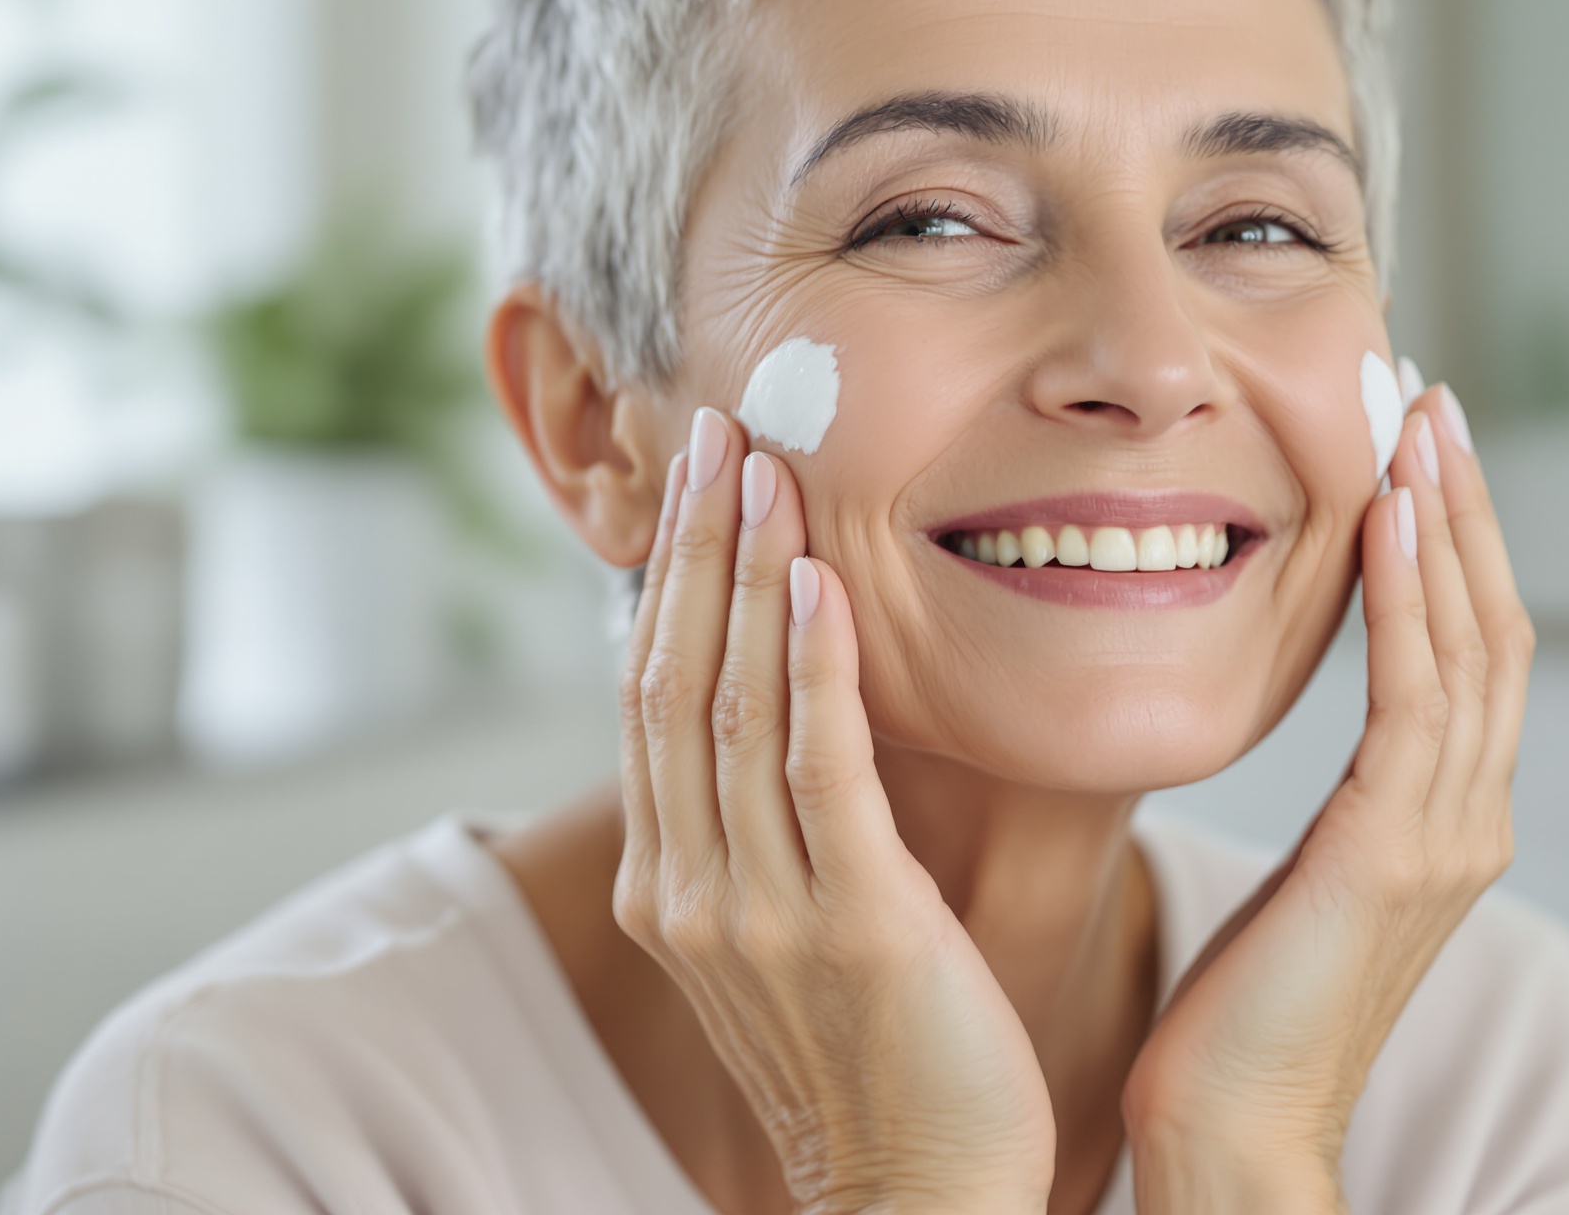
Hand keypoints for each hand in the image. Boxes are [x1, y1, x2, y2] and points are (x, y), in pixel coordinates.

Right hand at [614, 407, 1055, 1214]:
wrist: (919, 1194)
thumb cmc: (874, 1059)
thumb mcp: (784, 936)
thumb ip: (760, 832)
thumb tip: (772, 713)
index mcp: (667, 889)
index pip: (649, 699)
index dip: (668, 580)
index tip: (697, 479)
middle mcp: (691, 890)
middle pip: (674, 680)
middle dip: (694, 546)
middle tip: (718, 430)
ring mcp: (761, 911)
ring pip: (737, 705)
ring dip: (750, 574)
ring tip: (767, 466)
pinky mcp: (855, 923)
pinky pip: (823, 770)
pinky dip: (817, 666)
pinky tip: (823, 580)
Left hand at [1121, 387, 1530, 1213]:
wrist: (1235, 1132)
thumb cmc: (1242, 1021)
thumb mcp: (1306, 886)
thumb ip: (1342, 810)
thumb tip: (1323, 746)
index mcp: (1449, 825)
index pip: (1473, 652)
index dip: (1458, 545)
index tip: (1421, 450)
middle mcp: (1471, 822)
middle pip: (1494, 627)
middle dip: (1466, 505)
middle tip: (1431, 399)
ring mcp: (1448, 838)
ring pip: (1470, 644)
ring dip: (1446, 523)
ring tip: (1418, 424)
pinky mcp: (1395, 853)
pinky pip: (1412, 697)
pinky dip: (1406, 599)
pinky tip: (1387, 520)